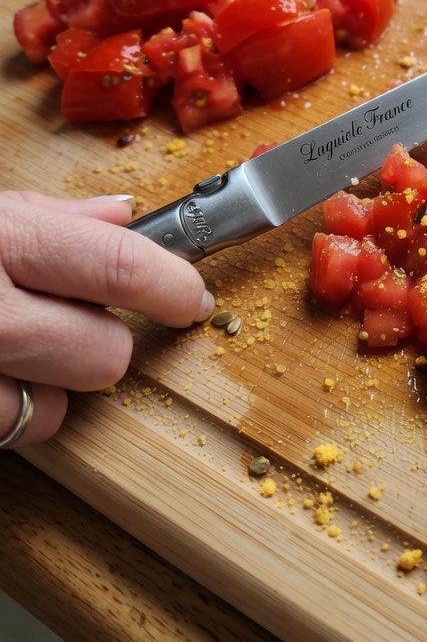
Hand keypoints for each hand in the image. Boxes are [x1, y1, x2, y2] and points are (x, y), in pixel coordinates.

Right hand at [0, 192, 214, 448]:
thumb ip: (54, 217)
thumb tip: (122, 213)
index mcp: (6, 238)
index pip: (121, 268)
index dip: (173, 289)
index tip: (193, 300)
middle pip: (106, 353)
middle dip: (110, 344)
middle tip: (83, 323)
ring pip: (61, 406)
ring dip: (58, 386)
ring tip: (22, 352)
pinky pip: (19, 428)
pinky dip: (19, 410)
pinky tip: (1, 376)